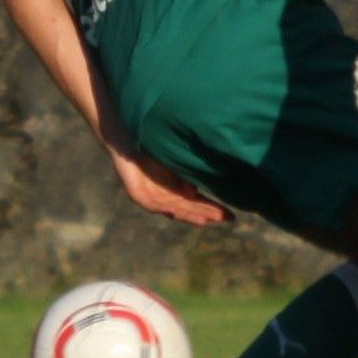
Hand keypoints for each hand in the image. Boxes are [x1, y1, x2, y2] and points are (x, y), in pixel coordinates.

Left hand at [107, 146, 229, 225]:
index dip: (213, 208)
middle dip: (208, 213)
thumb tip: (195, 192)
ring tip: (207, 219)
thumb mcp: (175, 161)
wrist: (126, 137)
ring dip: (189, 215)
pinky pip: (153, 204)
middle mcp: (164, 197)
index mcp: (176, 189)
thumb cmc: (151, 146)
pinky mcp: (137, 194)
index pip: (198, 202)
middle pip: (189, 208)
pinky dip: (166, 207)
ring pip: (173, 209)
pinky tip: (177, 211)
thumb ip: (185, 176)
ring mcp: (150, 197)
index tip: (231, 215)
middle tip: (228, 218)